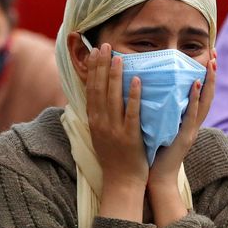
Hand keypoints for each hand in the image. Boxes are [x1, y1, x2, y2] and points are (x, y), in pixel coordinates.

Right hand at [85, 43, 147, 187]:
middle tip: (104, 45)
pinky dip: (133, 95)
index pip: (91, 89)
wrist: (121, 182)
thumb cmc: (114, 158)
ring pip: (112, 98)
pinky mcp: (129, 136)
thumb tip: (99, 96)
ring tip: (118, 56)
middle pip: (99, 89)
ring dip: (114, 75)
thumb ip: (100, 115)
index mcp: (94, 121)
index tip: (95, 51)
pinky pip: (131, 112)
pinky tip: (136, 80)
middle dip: (101, 65)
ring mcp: (114, 129)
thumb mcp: (101, 134)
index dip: (93, 69)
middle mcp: (101, 122)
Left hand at [149, 55, 216, 187]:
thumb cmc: (154, 153)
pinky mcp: (185, 137)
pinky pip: (192, 115)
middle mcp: (193, 124)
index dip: (206, 76)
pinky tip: (196, 84)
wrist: (156, 179)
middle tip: (215, 53)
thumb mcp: (161, 127)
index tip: (208, 57)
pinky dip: (196, 98)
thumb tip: (153, 90)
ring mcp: (191, 130)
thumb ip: (162, 111)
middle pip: (209, 94)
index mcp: (188, 121)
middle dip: (212, 74)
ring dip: (209, 82)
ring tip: (211, 63)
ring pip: (205, 102)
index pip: (201, 94)